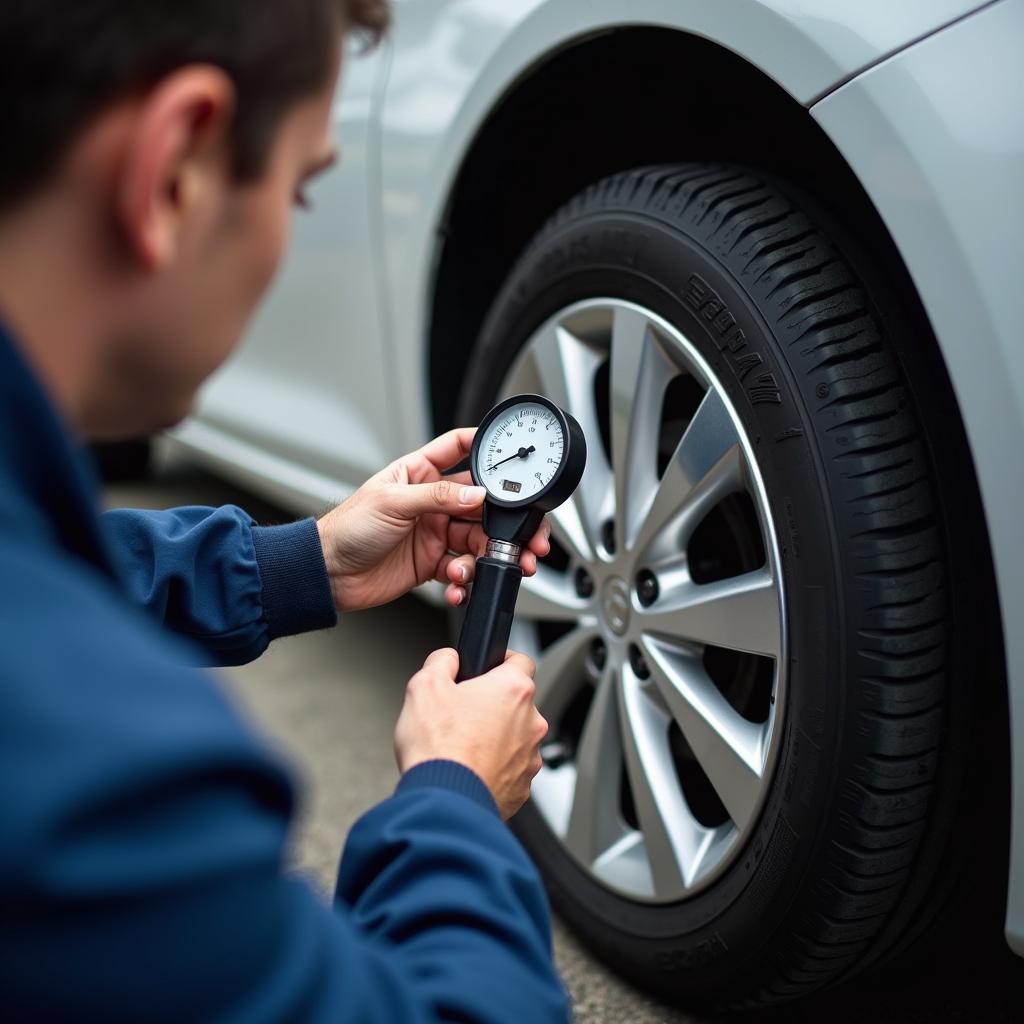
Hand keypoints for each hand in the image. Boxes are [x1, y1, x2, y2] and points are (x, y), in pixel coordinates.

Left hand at [316, 428, 550, 611]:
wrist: (329, 574)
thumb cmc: (348, 527)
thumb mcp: (393, 502)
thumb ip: (439, 497)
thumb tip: (477, 494)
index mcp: (420, 473)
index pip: (459, 448)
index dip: (485, 445)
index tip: (511, 452)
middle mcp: (432, 502)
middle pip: (482, 504)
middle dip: (504, 522)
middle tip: (522, 537)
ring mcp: (435, 532)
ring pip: (478, 541)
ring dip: (486, 556)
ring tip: (477, 567)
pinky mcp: (432, 563)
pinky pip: (462, 569)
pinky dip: (464, 579)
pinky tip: (456, 583)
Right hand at [394, 648, 547, 819]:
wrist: (443, 802)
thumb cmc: (438, 747)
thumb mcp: (424, 686)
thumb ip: (442, 661)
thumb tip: (449, 658)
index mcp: (513, 689)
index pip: (521, 659)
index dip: (502, 660)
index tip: (489, 667)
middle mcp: (531, 721)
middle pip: (516, 701)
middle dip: (493, 704)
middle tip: (463, 713)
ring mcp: (530, 756)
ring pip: (515, 737)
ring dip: (496, 737)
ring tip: (463, 746)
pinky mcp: (522, 786)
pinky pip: (511, 768)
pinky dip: (495, 767)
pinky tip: (469, 769)